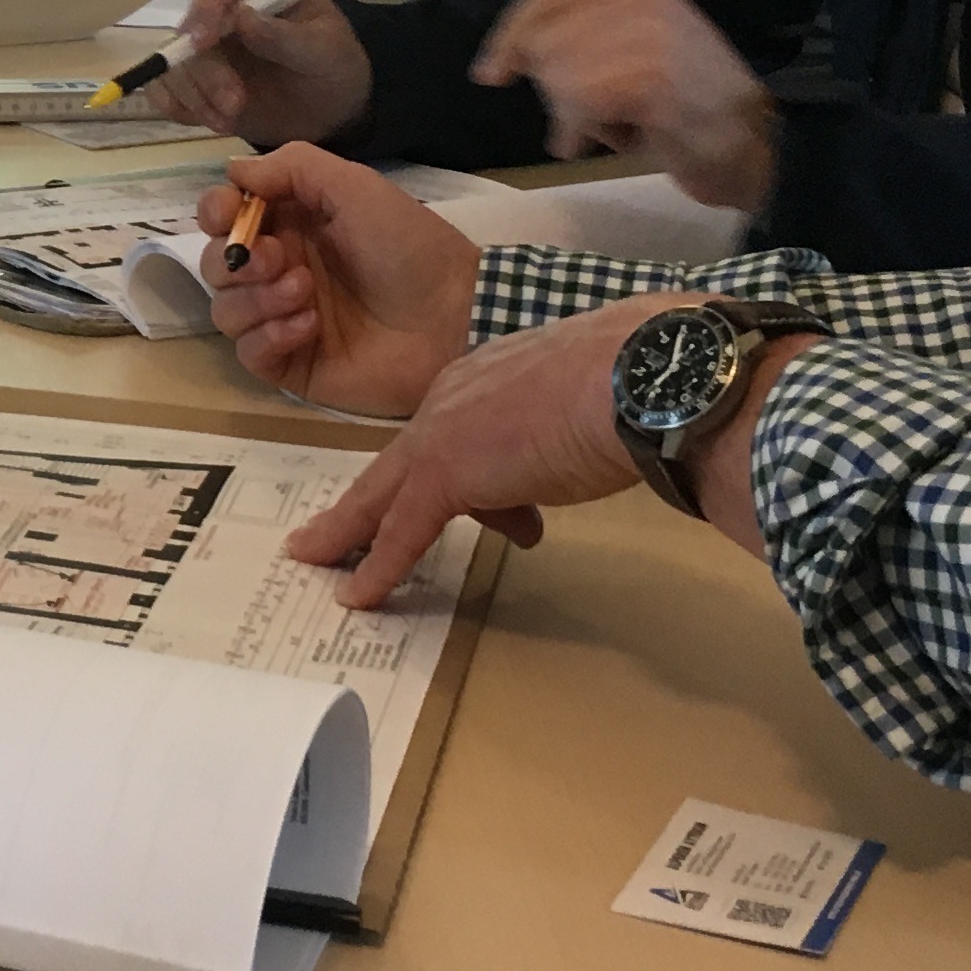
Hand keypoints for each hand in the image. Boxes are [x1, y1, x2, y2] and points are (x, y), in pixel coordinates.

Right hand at [159, 0, 372, 144]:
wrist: (333, 111)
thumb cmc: (334, 67)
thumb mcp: (325, 50)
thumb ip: (286, 36)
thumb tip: (241, 16)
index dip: (204, 7)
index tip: (202, 41)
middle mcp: (225, 13)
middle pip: (189, 31)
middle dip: (206, 72)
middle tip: (234, 105)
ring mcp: (208, 49)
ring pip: (174, 64)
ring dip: (194, 96)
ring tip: (228, 122)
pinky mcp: (198, 83)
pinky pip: (167, 91)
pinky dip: (180, 108)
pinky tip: (211, 122)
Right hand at [190, 139, 478, 418]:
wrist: (452, 316)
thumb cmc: (407, 245)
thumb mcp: (355, 186)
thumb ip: (291, 167)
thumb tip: (232, 169)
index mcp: (292, 225)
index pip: (224, 217)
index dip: (216, 213)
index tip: (231, 215)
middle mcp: (281, 270)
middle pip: (217, 264)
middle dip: (238, 259)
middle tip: (280, 260)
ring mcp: (283, 319)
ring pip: (226, 310)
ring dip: (257, 298)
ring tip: (306, 294)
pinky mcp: (292, 364)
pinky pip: (249, 352)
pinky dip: (270, 335)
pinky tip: (310, 326)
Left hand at [278, 296, 682, 603]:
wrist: (635, 374)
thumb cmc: (631, 384)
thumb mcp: (582, 418)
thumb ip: (551, 452)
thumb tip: (538, 501)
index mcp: (489, 377)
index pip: (456, 432)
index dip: (462, 476)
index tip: (474, 506)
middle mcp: (455, 396)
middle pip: (400, 461)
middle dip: (370, 503)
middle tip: (335, 534)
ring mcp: (444, 433)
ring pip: (385, 494)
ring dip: (362, 534)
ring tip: (341, 568)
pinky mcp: (444, 474)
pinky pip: (400, 531)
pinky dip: (379, 567)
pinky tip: (358, 596)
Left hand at [471, 0, 774, 209]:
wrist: (755, 150)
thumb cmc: (687, 110)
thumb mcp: (632, 54)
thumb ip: (580, 39)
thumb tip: (513, 54)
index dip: (510, 36)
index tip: (490, 74)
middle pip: (544, 42)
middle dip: (555, 90)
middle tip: (595, 120)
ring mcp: (648, 33)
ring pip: (556, 76)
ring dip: (576, 115)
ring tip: (622, 125)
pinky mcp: (651, 76)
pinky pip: (580, 104)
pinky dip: (591, 131)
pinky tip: (626, 138)